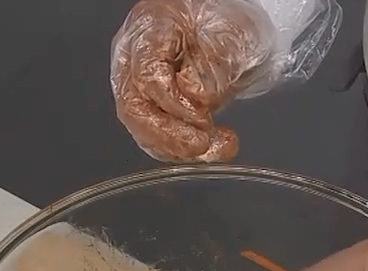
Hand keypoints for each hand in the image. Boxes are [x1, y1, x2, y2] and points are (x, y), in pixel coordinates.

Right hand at [110, 0, 276, 162]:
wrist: (233, 30)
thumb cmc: (227, 21)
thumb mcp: (233, 32)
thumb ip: (215, 62)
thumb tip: (196, 96)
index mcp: (149, 28)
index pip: (147, 74)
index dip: (174, 103)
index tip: (204, 118)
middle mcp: (135, 57)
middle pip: (134, 107)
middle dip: (169, 135)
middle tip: (202, 145)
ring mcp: (140, 85)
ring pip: (144, 129)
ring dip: (181, 148)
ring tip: (220, 148)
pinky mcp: (153, 109)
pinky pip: (159, 139)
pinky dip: (186, 151)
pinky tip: (215, 149)